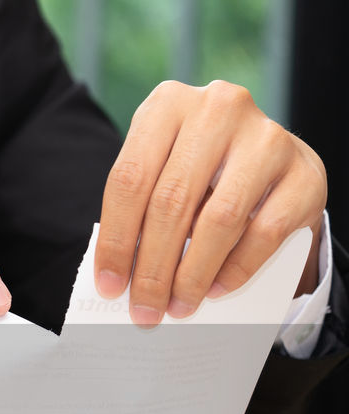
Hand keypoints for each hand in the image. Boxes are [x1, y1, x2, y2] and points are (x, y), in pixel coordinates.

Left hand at [96, 80, 326, 325]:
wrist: (268, 158)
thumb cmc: (197, 169)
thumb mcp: (161, 171)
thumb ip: (140, 208)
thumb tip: (120, 276)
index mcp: (167, 104)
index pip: (129, 180)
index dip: (115, 240)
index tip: (109, 285)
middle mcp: (217, 108)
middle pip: (171, 201)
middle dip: (153, 267)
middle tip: (145, 308)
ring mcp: (266, 136)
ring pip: (218, 219)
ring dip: (193, 273)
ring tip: (178, 305)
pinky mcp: (304, 169)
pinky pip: (264, 231)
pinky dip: (236, 268)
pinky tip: (216, 289)